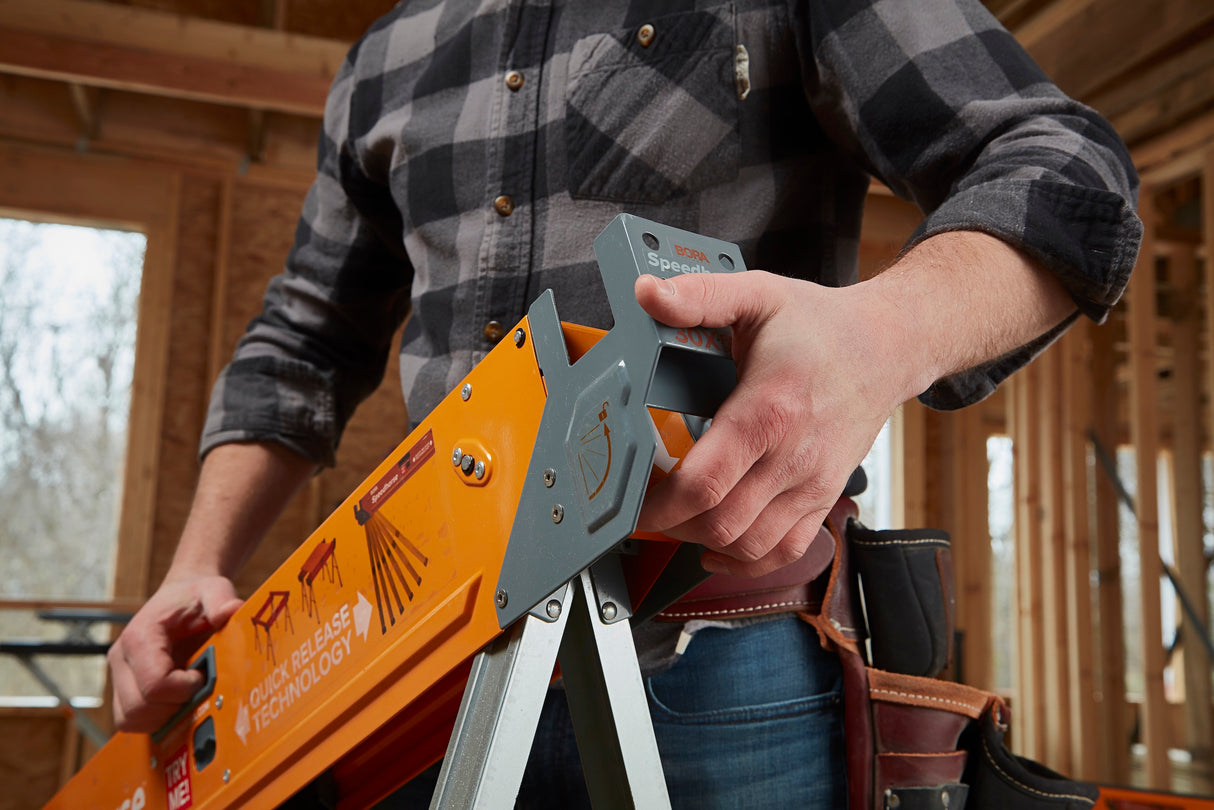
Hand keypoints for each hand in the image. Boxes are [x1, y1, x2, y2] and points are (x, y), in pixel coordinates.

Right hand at [107, 575, 242, 732]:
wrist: (180, 597)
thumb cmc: (195, 596)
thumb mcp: (213, 590)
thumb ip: (222, 600)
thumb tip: (233, 610)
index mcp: (140, 636)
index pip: (154, 684)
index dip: (183, 689)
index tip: (202, 674)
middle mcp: (121, 658)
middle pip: (138, 707)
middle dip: (174, 706)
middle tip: (197, 686)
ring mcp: (119, 676)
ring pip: (129, 719)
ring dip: (162, 717)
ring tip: (187, 695)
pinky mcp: (123, 688)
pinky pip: (130, 719)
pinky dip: (154, 719)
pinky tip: (177, 701)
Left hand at [634, 270, 907, 577]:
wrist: (889, 347)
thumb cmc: (820, 324)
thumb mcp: (757, 294)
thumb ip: (699, 297)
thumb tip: (647, 294)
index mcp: (768, 409)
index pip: (705, 482)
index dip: (660, 505)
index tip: (633, 503)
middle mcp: (793, 456)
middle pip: (721, 522)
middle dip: (672, 525)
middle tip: (646, 508)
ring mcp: (812, 483)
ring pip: (750, 545)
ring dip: (704, 543)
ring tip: (678, 521)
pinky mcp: (824, 497)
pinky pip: (786, 551)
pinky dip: (747, 562)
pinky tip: (719, 549)